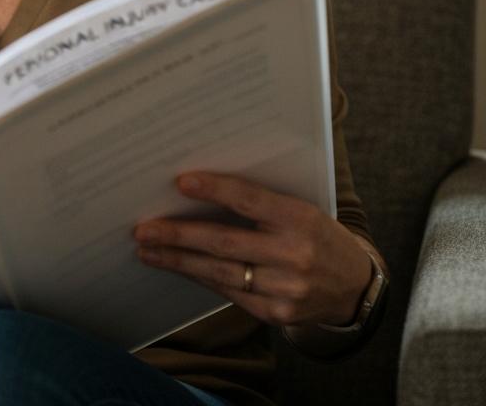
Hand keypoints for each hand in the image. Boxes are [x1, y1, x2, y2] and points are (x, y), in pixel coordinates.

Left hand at [132, 172, 372, 327]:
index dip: (215, 190)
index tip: (181, 182)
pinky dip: (200, 278)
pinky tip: (178, 267)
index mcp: (299, 218)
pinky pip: (229, 293)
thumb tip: (197, 189)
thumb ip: (259, 202)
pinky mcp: (277, 314)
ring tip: (148, 251)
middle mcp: (294, 254)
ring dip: (179, 261)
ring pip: (220, 272)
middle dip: (178, 235)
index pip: (250, 200)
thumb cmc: (315, 233)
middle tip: (143, 229)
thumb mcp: (298, 208)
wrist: (354, 284)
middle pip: (225, 242)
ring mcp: (286, 288)